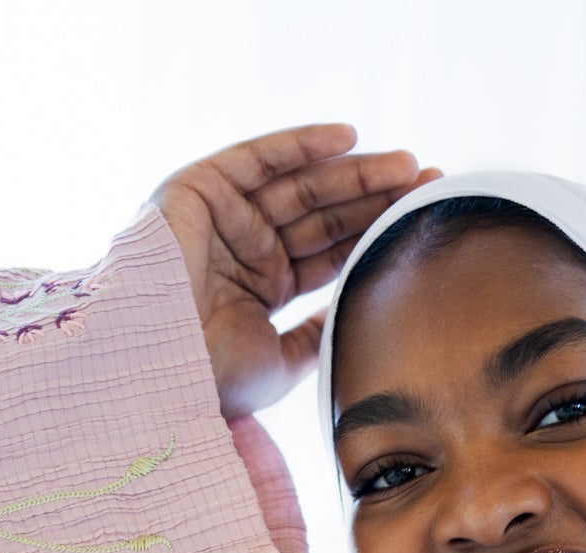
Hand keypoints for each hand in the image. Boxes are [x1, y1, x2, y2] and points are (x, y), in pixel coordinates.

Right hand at [152, 124, 439, 417]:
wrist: (157, 370)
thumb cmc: (211, 380)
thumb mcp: (282, 364)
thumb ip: (317, 336)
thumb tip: (354, 318)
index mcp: (261, 291)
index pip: (329, 254)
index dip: (373, 237)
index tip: (421, 224)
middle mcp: (245, 250)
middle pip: (323, 216)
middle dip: (375, 199)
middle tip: (429, 185)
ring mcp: (225, 218)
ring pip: (300, 185)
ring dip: (354, 171)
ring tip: (406, 166)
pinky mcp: (201, 190)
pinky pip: (259, 158)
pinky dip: (301, 144)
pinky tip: (349, 138)